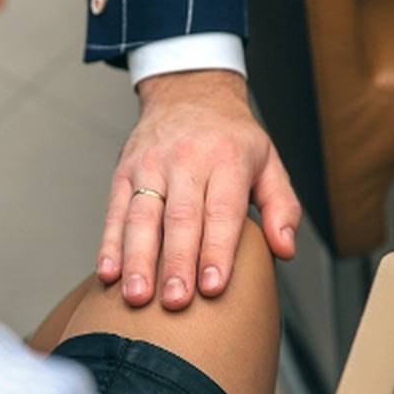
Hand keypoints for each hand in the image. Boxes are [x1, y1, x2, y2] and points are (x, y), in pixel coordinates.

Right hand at [97, 70, 300, 310]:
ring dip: (138, 260)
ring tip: (137, 297)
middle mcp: (186, 160)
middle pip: (179, 218)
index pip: (221, 210)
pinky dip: (110, 245)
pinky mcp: (124, 172)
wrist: (189, 92)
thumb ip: (282, 207)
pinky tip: (108, 274)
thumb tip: (285, 249)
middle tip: (176, 302)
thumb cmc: (231, 137)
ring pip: (142, 217)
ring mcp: (150, 166)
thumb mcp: (269, 162)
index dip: (216, 250)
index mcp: (227, 159)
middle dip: (176, 264)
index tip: (212, 286)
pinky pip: (115, 212)